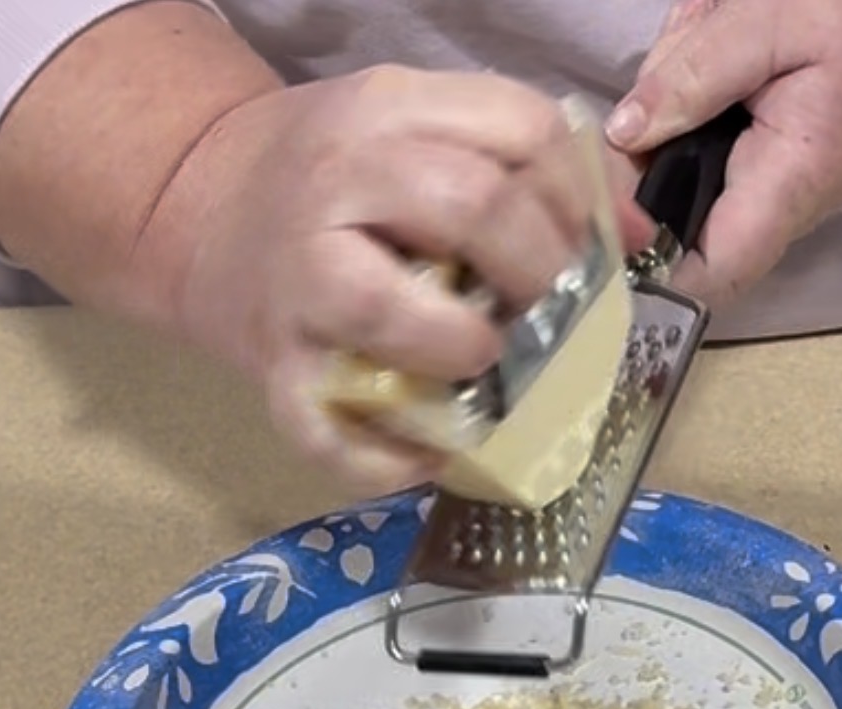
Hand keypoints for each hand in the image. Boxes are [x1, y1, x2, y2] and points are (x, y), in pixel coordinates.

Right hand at [139, 67, 654, 490]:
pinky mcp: (276, 375)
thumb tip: (635, 231)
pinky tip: (430, 452)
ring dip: (460, 345)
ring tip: (483, 361)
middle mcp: (337, 187)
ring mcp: (298, 285)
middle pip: (468, 206)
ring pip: (384, 308)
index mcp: (388, 115)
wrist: (206, 216)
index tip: (583, 246)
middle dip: (538, 268)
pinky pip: (333, 434)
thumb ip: (525, 168)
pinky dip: (393, 460)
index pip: (519, 131)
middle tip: (546, 309)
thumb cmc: (345, 190)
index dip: (576, 197)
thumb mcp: (423, 136)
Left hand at [606, 0, 841, 303]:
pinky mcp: (755, 175)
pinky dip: (677, 122)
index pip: (709, 276)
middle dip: (639, 184)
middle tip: (638, 111)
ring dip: (658, 138)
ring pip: (677, 197)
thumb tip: (625, 133)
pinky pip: (694, 169)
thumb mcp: (771, 18)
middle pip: (677, 239)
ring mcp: (767, 198)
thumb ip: (693, 75)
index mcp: (791, 182)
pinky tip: (698, 71)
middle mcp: (779, 210)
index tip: (603, 226)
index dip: (648, 272)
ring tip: (693, 59)